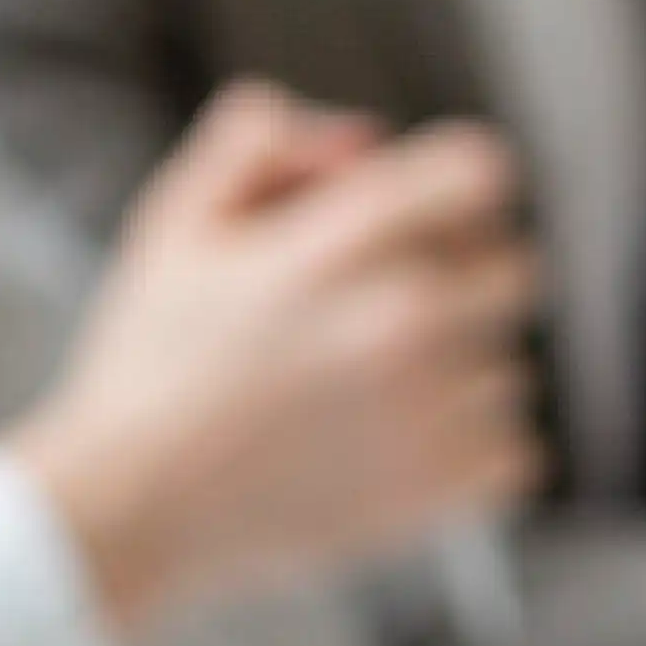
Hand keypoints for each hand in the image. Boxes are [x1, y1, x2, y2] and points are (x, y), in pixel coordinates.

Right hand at [6, 85, 543, 640]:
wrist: (128, 506)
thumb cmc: (148, 361)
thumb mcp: (177, 223)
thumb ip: (261, 147)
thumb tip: (362, 139)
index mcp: (344, 245)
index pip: (481, 173)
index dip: (454, 187)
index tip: (422, 218)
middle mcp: (405, 321)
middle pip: (517, 267)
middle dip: (464, 280)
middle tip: (392, 313)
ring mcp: (432, 409)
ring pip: (510, 366)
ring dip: (461, 375)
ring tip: (372, 395)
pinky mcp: (442, 488)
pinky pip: (516, 450)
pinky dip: (472, 452)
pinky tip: (398, 449)